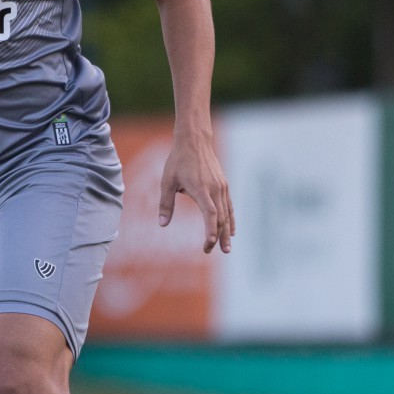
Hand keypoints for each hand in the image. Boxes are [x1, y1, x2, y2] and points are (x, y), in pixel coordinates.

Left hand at [158, 128, 233, 253]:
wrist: (195, 142)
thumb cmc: (178, 161)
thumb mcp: (167, 181)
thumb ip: (165, 204)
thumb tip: (162, 224)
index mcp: (201, 189)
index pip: (210, 214)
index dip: (210, 229)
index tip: (209, 243)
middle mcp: (215, 190)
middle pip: (220, 218)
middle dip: (217, 237)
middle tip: (212, 251)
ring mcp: (222, 188)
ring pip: (227, 214)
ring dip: (227, 232)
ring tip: (227, 249)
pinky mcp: (224, 185)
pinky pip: (229, 206)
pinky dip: (231, 220)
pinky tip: (231, 232)